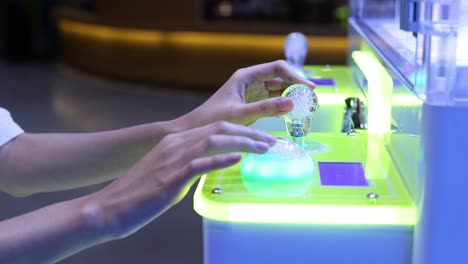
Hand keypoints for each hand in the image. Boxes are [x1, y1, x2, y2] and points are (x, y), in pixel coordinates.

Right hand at [90, 121, 275, 237]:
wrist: (109, 207)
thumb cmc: (139, 194)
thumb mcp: (167, 173)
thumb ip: (188, 166)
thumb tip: (209, 168)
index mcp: (175, 142)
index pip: (215, 128)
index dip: (241, 131)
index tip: (260, 138)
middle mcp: (176, 144)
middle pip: (220, 129)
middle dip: (248, 134)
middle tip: (270, 142)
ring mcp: (174, 159)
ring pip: (214, 141)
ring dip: (243, 143)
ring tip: (264, 148)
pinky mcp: (171, 177)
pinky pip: (201, 164)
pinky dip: (222, 159)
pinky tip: (239, 159)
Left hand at [179, 60, 315, 127]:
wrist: (196, 130)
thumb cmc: (212, 119)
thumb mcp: (240, 114)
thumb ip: (266, 108)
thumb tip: (292, 102)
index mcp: (246, 76)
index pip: (277, 68)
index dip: (295, 76)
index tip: (309, 88)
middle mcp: (251, 82)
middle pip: (281, 79)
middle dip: (297, 88)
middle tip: (313, 101)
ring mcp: (253, 93)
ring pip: (278, 91)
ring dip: (292, 98)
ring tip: (308, 108)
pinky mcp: (253, 105)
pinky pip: (273, 103)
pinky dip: (284, 108)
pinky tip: (294, 115)